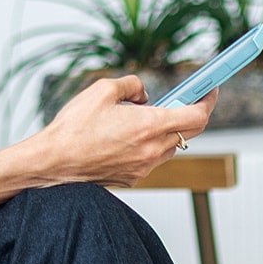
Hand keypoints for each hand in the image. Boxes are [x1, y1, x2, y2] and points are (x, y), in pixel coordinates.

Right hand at [33, 73, 211, 189]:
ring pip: (171, 146)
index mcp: (149, 126)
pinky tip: (131, 135)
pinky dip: (150, 145)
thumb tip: (143, 94)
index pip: (196, 116)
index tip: (210, 89)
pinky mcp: (133, 178)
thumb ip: (132, 85)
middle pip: (189, 132)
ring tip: (150, 116)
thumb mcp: (103, 89)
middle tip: (187, 98)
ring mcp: (144, 167)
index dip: (208, 100)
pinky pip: (152, 158)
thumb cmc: (74, 128)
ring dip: (169, 130)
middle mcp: (152, 150)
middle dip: (191, 113)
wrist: (53, 162)